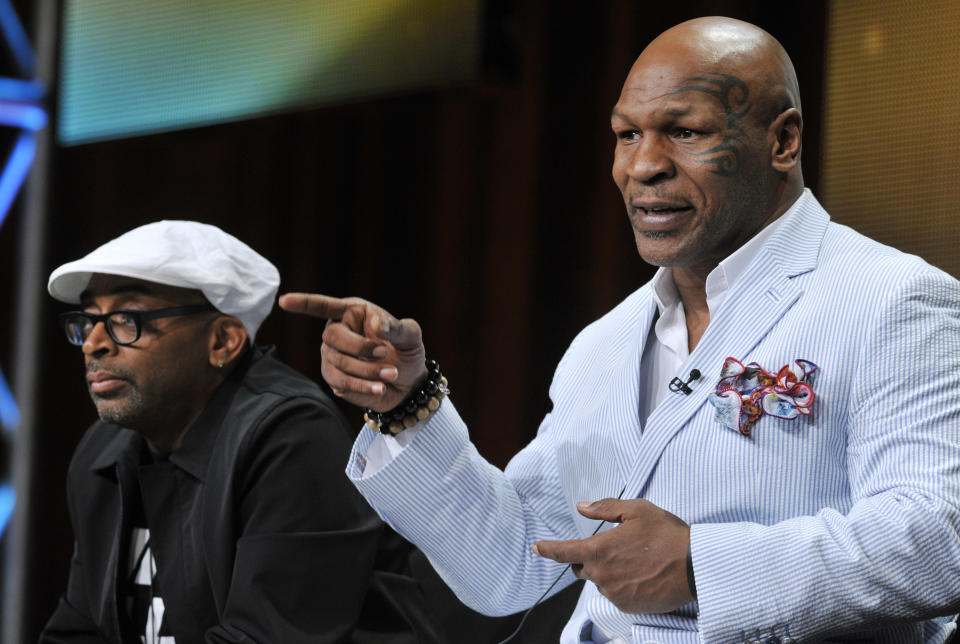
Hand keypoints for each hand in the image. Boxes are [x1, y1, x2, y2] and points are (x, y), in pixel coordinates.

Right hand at [278, 293, 426, 411]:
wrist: (408, 383)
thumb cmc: (407, 351)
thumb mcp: (411, 336)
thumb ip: (397, 328)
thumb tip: (377, 326)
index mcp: (353, 313)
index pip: (323, 306)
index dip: (303, 304)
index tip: (285, 301)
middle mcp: (338, 332)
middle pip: (332, 337)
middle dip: (359, 347)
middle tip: (385, 352)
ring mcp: (332, 356)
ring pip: (338, 362)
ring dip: (367, 370)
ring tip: (391, 374)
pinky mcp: (334, 378)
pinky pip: (341, 382)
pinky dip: (362, 386)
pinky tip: (380, 388)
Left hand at [532, 498, 692, 613]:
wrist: (694, 566)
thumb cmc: (666, 534)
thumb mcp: (636, 510)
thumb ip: (605, 509)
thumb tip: (582, 507)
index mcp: (599, 551)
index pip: (564, 552)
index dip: (548, 549)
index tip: (536, 547)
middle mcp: (602, 576)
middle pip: (584, 568)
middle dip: (592, 558)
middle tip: (617, 547)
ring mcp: (614, 594)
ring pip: (602, 581)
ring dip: (610, 571)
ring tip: (637, 560)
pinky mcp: (628, 607)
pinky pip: (616, 594)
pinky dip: (623, 584)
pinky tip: (642, 574)